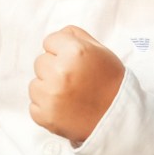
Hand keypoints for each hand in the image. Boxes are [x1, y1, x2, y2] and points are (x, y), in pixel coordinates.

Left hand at [29, 25, 124, 142]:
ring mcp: (51, 96)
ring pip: (35, 84)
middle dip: (53, 69)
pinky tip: (65, 108)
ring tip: (69, 95)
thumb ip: (76, 35)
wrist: (119, 119)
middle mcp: (60, 72)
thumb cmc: (111, 83)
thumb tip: (58, 34)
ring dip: (48, 89)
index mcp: (75, 52)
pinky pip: (34, 106)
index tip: (74, 62)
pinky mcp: (45, 116)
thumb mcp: (101, 51)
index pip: (49, 41)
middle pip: (40, 62)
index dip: (62, 50)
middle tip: (73, 80)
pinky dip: (46, 108)